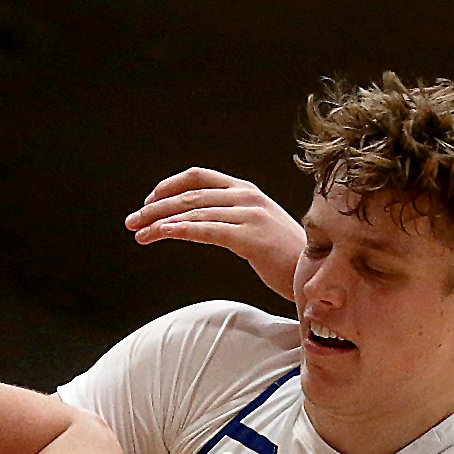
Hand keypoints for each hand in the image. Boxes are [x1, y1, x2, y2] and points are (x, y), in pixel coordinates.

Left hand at [125, 168, 304, 301]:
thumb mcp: (260, 230)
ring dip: (159, 223)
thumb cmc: (289, 259)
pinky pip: (205, 230)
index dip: (169, 186)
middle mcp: (246, 197)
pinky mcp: (249, 238)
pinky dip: (179, 231)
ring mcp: (249, 215)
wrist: (321, 275)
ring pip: (192, 212)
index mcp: (247, 192)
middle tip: (132, 221)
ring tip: (138, 234)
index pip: (199, 177)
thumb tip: (207, 226)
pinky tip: (160, 235)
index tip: (149, 201)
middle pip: (189, 195)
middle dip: (155, 208)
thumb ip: (235, 222)